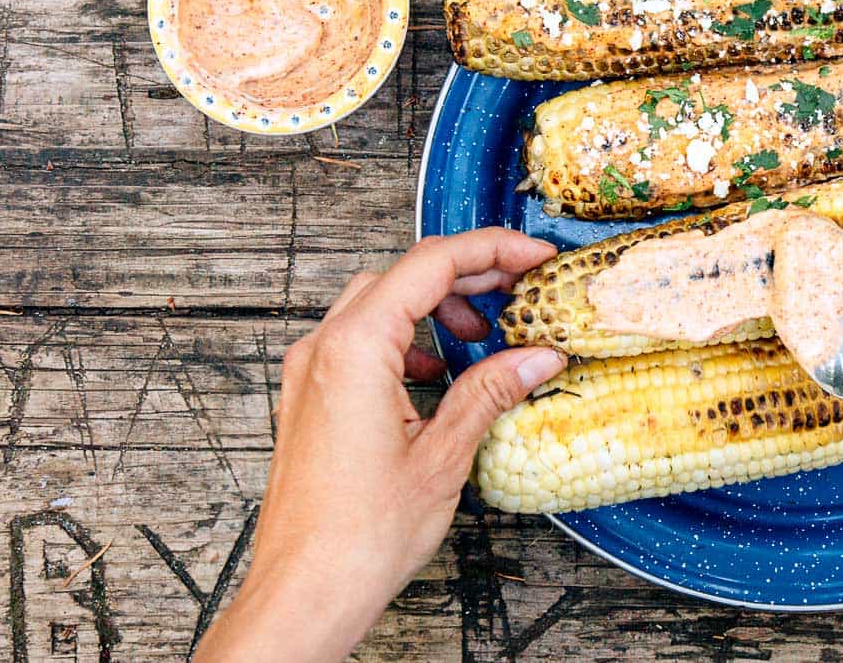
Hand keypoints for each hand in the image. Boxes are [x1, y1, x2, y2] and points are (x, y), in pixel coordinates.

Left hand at [195, 229, 566, 662]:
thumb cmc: (359, 535)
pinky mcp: (309, 398)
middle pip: (403, 274)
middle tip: (522, 286)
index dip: (492, 250)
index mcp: (355, 348)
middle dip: (468, 274)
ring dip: (435, 306)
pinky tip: (440, 374)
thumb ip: (492, 391)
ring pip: (378, 303)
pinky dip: (407, 339)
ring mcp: (310, 372)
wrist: (304, 591)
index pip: (431, 264)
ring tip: (484, 334)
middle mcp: (323, 348)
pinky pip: (359, 341)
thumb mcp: (445, 454)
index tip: (535, 256)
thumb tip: (539, 355)